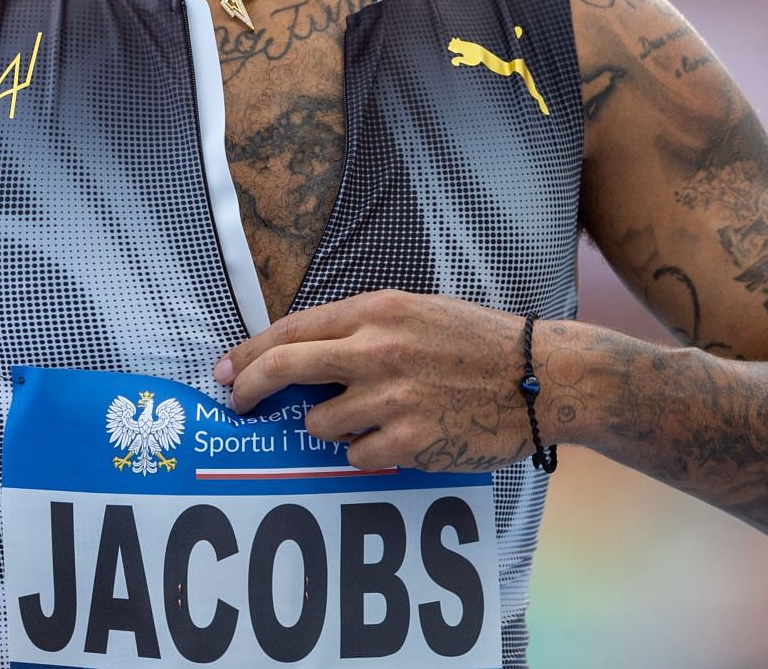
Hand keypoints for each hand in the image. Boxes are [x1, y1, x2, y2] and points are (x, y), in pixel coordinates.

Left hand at [214, 289, 535, 472]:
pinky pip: (356, 456)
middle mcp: (376, 350)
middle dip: (249, 389)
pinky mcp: (410, 440)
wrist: (540, 375)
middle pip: (284, 369)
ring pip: (319, 423)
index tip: (227, 370)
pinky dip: (367, 452)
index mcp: (375, 311)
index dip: (249, 353)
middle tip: (238, 404)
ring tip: (370, 417)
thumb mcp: (415, 312)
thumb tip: (301, 356)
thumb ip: (360, 330)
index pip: (291, 330)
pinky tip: (400, 437)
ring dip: (331, 426)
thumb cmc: (477, 342)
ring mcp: (391, 397)